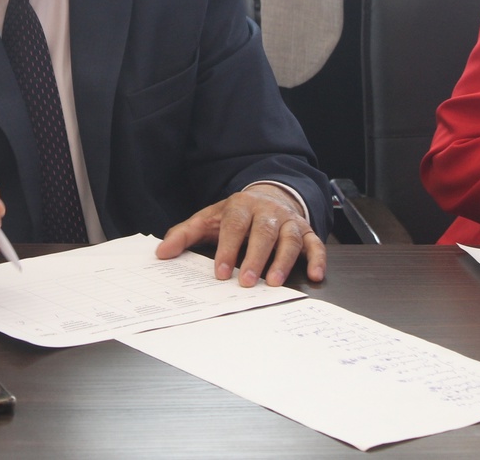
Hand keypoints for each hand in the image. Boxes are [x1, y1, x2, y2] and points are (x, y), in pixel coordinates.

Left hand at [155, 184, 325, 286]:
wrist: (268, 196)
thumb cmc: (234, 216)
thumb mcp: (207, 220)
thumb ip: (184, 235)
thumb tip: (161, 253)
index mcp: (240, 206)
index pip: (233, 226)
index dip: (227, 248)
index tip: (220, 272)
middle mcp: (267, 211)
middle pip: (263, 232)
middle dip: (255, 258)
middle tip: (246, 282)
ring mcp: (289, 220)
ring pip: (289, 239)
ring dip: (283, 261)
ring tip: (274, 283)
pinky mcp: (307, 230)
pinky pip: (315, 243)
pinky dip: (318, 258)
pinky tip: (316, 275)